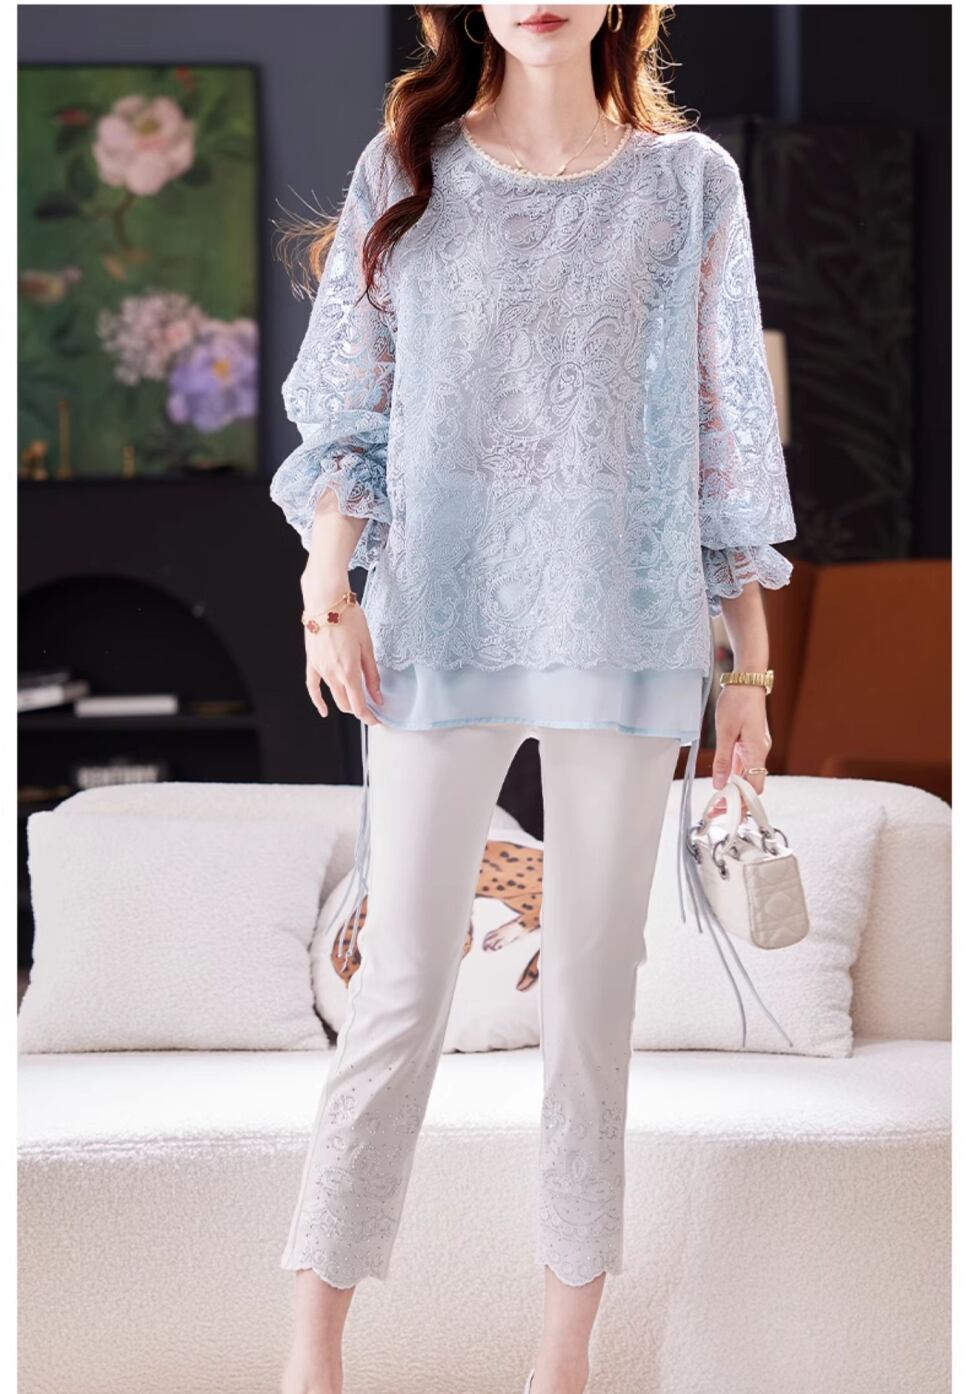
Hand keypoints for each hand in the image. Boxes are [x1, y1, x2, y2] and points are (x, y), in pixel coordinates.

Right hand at [302, 599, 383, 725]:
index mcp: (349, 671)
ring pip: (333, 695)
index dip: (369, 717)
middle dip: (359, 710)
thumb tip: (378, 696)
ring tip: (357, 700)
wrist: (326, 601)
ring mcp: (320, 670)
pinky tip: (324, 710)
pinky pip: (313, 687)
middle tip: (371, 708)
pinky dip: (318, 701)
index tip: (377, 720)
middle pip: (346, 704)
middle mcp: (333, 674)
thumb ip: (372, 675)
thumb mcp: (368, 646)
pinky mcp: (312, 663)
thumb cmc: (349, 618)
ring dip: (345, 702)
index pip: (359, 706)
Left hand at [708, 685, 771, 818]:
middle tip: (717, 809)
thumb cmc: (738, 701)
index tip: (726, 811)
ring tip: (717, 800)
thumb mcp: (725, 732)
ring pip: (746, 775)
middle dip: (735, 800)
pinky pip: (743, 764)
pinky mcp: (750, 742)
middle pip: (751, 784)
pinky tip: (722, 781)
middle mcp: (760, 751)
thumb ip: (723, 760)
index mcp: (757, 751)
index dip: (741, 802)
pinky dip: (733, 775)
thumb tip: (720, 783)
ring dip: (733, 789)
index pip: (754, 787)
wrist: (747, 680)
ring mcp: (756, 747)